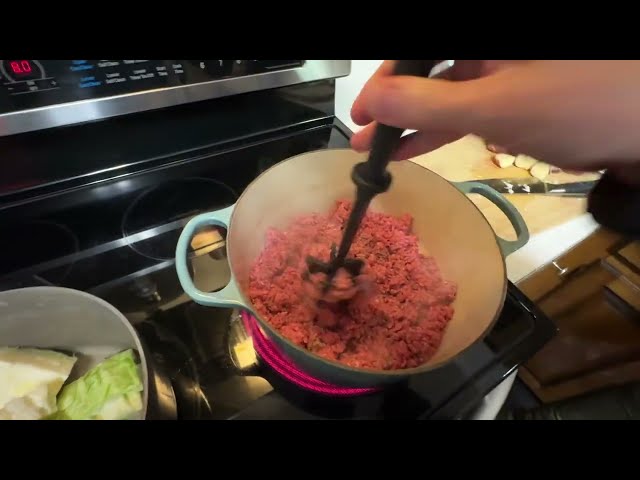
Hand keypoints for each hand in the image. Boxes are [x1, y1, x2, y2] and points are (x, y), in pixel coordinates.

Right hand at [350, 60, 639, 182]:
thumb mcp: (493, 107)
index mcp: (484, 38)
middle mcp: (490, 48)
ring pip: (446, 88)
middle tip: (363, 132)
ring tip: (377, 149)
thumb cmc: (578, 107)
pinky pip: (468, 104)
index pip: (419, 50)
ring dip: (412, 119)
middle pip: (429, 65)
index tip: (363, 111)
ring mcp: (505, 66)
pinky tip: (415, 148)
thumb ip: (426, 105)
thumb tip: (371, 101)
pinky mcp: (517, 90)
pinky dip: (442, 127)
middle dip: (394, 100)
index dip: (386, 77)